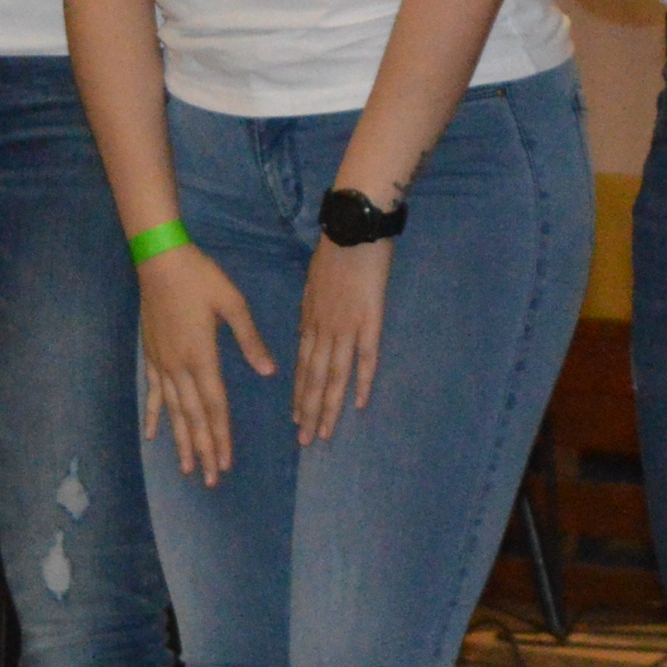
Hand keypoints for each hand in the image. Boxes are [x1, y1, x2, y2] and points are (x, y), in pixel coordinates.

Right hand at [139, 245, 274, 484]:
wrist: (158, 259)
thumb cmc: (199, 277)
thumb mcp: (232, 302)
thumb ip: (249, 338)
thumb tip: (268, 370)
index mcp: (202, 356)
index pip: (215, 405)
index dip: (221, 435)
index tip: (226, 461)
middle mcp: (180, 367)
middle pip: (194, 417)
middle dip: (204, 449)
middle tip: (211, 479)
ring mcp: (162, 363)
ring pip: (174, 412)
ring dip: (182, 441)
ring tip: (187, 468)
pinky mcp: (152, 356)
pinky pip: (154, 394)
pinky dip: (156, 416)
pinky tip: (154, 436)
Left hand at [297, 239, 391, 446]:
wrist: (354, 226)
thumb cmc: (336, 248)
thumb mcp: (313, 281)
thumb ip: (313, 308)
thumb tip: (309, 328)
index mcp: (310, 318)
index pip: (303, 365)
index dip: (300, 393)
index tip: (296, 417)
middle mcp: (324, 328)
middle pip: (315, 377)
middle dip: (309, 410)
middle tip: (304, 439)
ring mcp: (347, 326)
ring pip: (335, 374)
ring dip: (329, 406)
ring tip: (324, 432)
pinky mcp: (371, 320)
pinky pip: (366, 357)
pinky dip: (363, 382)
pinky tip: (360, 404)